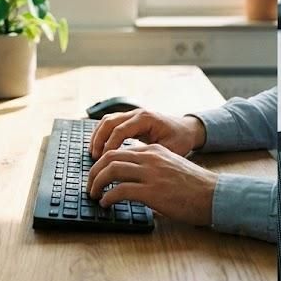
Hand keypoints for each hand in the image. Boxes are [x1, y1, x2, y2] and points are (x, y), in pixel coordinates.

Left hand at [86, 143, 218, 226]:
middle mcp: (150, 158)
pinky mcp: (152, 191)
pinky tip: (106, 204)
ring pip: (111, 170)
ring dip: (97, 183)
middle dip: (94, 171)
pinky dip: (108, 197)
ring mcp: (150, 174)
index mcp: (154, 150)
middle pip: (110, 157)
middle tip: (90, 185)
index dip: (104, 163)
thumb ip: (153, 169)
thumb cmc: (195, 187)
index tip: (98, 175)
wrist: (214, 195)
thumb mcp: (171, 168)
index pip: (120, 150)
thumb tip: (133, 183)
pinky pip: (120, 190)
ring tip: (94, 194)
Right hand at [89, 109, 205, 159]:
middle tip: (95, 157)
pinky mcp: (130, 119)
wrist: (187, 129)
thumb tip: (134, 166)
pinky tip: (99, 147)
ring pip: (107, 120)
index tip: (104, 159)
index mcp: (146, 118)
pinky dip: (102, 134)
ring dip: (98, 136)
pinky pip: (110, 123)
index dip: (110, 145)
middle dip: (99, 139)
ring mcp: (132, 114)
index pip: (121, 129)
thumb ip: (151, 155)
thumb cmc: (180, 139)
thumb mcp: (170, 149)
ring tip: (94, 153)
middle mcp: (137, 113)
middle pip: (109, 122)